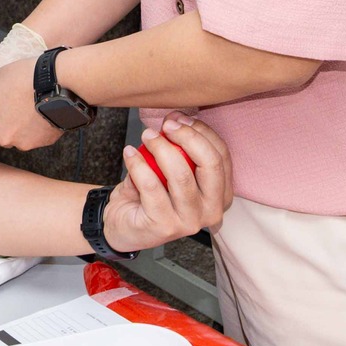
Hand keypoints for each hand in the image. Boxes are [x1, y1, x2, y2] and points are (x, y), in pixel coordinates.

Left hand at [0, 56, 64, 162]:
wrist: (56, 82)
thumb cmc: (25, 77)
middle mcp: (5, 137)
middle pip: (3, 139)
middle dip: (8, 127)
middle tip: (16, 108)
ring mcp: (26, 142)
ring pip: (21, 138)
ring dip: (25, 127)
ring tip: (32, 106)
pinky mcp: (45, 142)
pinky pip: (39, 137)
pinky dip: (40, 128)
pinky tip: (43, 111)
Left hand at [100, 116, 232, 251]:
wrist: (122, 225)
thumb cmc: (150, 195)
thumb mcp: (171, 170)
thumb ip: (181, 150)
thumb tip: (176, 120)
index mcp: (222, 195)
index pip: (221, 155)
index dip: (201, 131)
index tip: (179, 118)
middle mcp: (212, 211)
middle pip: (210, 163)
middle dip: (188, 136)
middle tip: (166, 126)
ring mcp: (189, 222)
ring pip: (181, 175)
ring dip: (161, 147)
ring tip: (146, 136)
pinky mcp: (164, 226)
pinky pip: (151, 186)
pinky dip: (138, 164)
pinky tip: (129, 153)